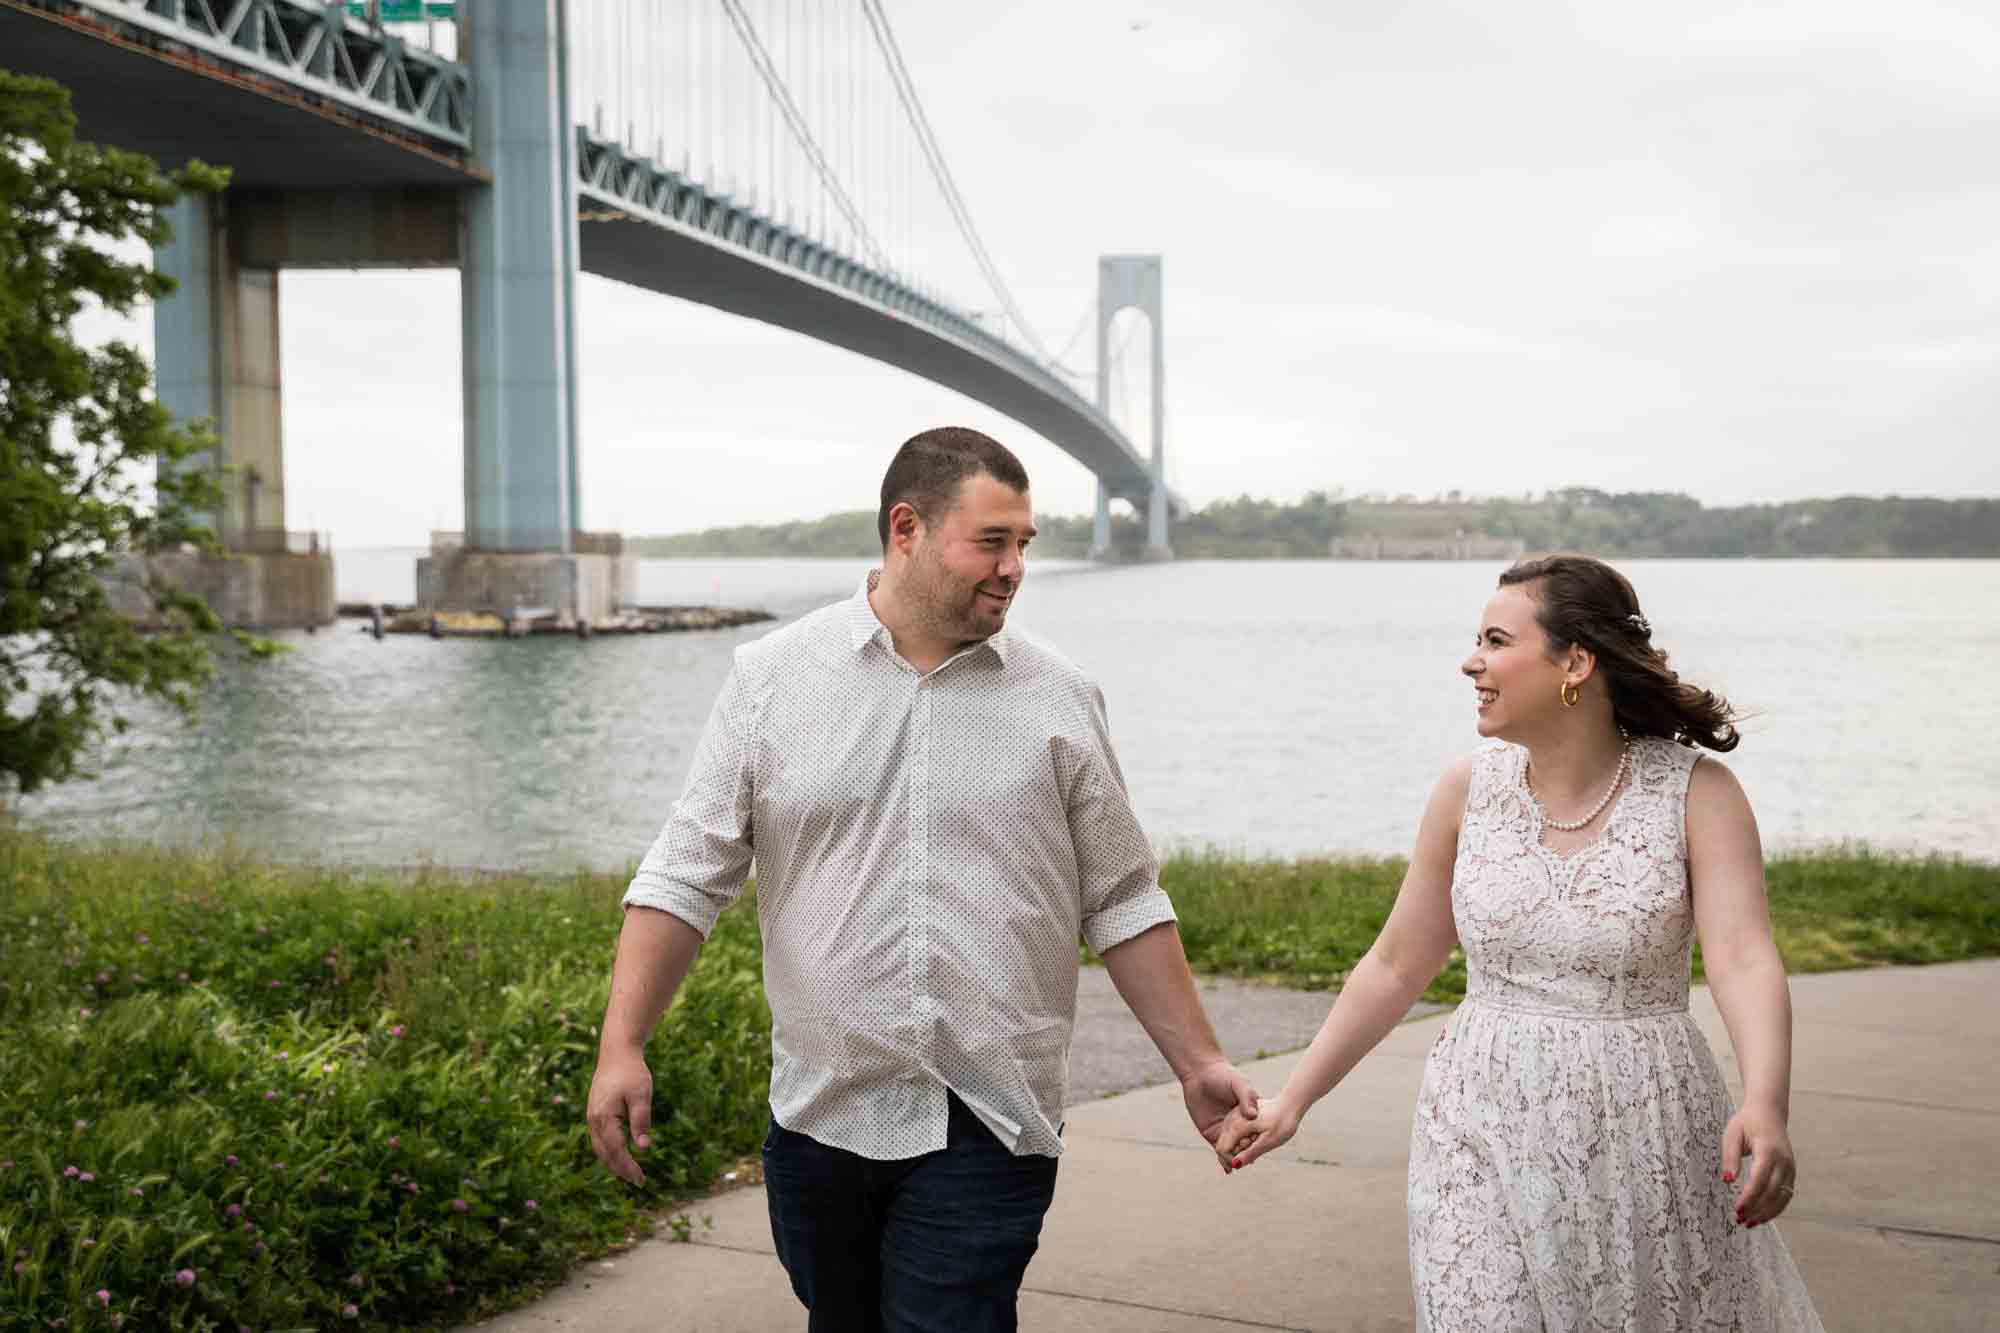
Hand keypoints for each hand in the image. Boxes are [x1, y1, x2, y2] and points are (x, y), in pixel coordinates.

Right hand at [586, 1049, 654, 1184]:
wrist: (617, 1052)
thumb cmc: (632, 1072)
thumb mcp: (641, 1094)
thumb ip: (641, 1121)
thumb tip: (644, 1147)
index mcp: (604, 1117)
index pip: (615, 1150)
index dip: (627, 1167)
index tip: (640, 1179)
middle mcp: (594, 1119)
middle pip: (605, 1153)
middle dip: (620, 1169)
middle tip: (638, 1181)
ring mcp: (592, 1116)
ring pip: (600, 1148)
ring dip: (613, 1162)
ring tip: (630, 1173)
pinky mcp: (595, 1113)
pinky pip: (599, 1139)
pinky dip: (609, 1151)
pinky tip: (620, 1155)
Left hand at [1181, 1060, 1258, 1170]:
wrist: (1200, 1073)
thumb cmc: (1222, 1075)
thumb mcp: (1239, 1084)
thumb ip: (1247, 1098)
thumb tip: (1252, 1116)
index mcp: (1248, 1114)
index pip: (1257, 1131)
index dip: (1258, 1140)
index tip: (1258, 1143)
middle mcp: (1238, 1124)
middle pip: (1246, 1143)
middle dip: (1248, 1153)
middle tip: (1250, 1159)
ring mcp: (1225, 1129)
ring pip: (1233, 1149)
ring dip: (1237, 1159)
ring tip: (1239, 1165)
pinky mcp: (1211, 1133)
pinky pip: (1219, 1149)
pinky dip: (1224, 1160)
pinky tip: (1229, 1167)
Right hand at [1214, 1091, 1300, 1171]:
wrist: (1290, 1104)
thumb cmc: (1282, 1123)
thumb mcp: (1269, 1141)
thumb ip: (1250, 1153)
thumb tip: (1235, 1165)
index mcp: (1236, 1125)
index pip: (1222, 1149)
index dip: (1232, 1160)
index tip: (1251, 1160)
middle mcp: (1231, 1119)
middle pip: (1222, 1144)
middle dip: (1236, 1153)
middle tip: (1257, 1146)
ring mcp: (1234, 1115)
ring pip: (1227, 1138)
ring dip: (1238, 1147)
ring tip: (1257, 1140)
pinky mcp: (1238, 1115)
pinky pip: (1233, 1132)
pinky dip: (1240, 1140)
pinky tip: (1254, 1139)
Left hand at [1721, 1102, 1795, 1226]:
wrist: (1768, 1112)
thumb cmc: (1747, 1123)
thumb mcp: (1732, 1134)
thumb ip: (1730, 1157)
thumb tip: (1728, 1180)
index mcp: (1768, 1150)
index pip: (1760, 1179)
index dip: (1749, 1197)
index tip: (1737, 1209)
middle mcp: (1783, 1161)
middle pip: (1772, 1192)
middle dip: (1756, 1208)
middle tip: (1739, 1220)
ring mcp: (1790, 1168)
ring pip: (1782, 1197)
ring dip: (1767, 1213)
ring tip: (1749, 1223)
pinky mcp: (1791, 1173)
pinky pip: (1786, 1194)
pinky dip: (1775, 1208)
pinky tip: (1761, 1216)